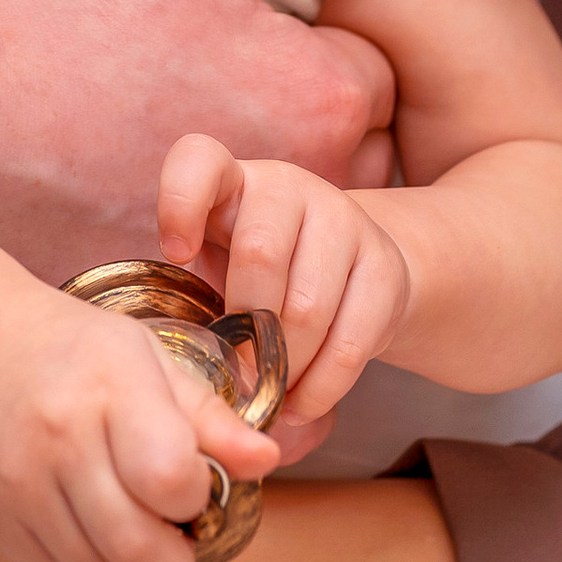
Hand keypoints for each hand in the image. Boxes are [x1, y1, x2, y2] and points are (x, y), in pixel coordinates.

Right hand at [0, 0, 429, 281]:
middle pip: (352, 166)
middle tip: (207, 90)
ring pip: (292, 233)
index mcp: (316, 91)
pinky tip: (141, 203)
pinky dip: (204, 262)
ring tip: (171, 146)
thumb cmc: (49, 4)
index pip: (377, 78)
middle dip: (302, 132)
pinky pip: (231, 291)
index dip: (312, 47)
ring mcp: (243, 264)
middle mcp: (296, 192)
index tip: (241, 35)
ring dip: (262, 204)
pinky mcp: (180, 314)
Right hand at [0, 282, 276, 561]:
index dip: (195, 496)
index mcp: (109, 390)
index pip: (168, 479)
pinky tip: (102, 535)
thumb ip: (211, 417)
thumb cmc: (80, 352)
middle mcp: (58, 440)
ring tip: (143, 532)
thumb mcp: (152, 359)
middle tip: (180, 535)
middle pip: (138, 550)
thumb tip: (266, 462)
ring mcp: (19, 486)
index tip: (192, 482)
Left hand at [157, 137, 411, 421]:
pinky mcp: (384, 265)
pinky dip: (321, 387)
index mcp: (233, 181)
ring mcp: (342, 219)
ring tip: (270, 394)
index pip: (199, 160)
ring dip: (284, 367)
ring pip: (307, 308)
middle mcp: (288, 187)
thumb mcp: (222, 267)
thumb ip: (200, 301)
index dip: (181, 203)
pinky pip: (350, 341)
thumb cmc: (264, 276)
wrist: (356, 268)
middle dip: (244, 327)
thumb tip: (190, 384)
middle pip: (259, 254)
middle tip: (237, 371)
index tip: (177, 254)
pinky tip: (303, 402)